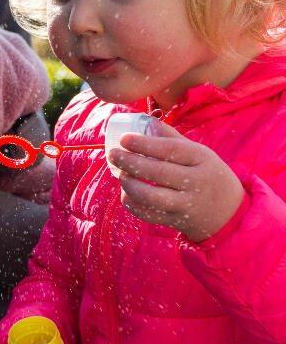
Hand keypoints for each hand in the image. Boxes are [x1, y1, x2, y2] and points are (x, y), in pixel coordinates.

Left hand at [108, 122, 243, 241]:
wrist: (230, 214)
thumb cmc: (208, 174)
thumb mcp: (200, 153)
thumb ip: (173, 138)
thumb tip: (143, 121)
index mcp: (202, 159)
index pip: (170, 150)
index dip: (144, 143)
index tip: (124, 139)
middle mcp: (196, 183)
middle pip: (158, 172)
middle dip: (130, 162)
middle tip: (113, 154)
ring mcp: (187, 205)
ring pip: (152, 197)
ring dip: (130, 184)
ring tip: (121, 174)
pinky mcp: (178, 222)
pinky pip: (150, 215)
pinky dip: (133, 205)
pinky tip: (126, 194)